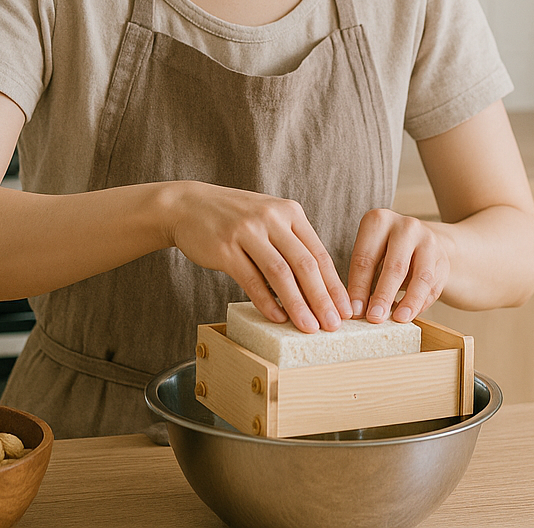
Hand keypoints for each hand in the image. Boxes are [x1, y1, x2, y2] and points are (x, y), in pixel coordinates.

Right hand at [166, 182, 349, 332]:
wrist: (188, 205)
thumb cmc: (234, 219)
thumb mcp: (269, 220)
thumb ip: (292, 245)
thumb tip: (317, 289)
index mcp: (290, 212)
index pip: (319, 253)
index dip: (334, 285)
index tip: (345, 310)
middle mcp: (272, 218)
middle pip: (305, 264)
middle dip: (322, 298)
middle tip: (333, 325)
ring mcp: (247, 231)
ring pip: (280, 273)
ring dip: (297, 304)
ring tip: (308, 327)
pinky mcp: (225, 247)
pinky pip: (250, 279)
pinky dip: (266, 301)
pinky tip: (277, 318)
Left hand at [347, 209, 450, 323]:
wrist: (422, 240)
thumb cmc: (387, 251)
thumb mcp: (370, 254)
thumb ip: (363, 278)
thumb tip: (356, 310)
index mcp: (379, 221)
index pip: (365, 258)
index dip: (359, 287)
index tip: (354, 311)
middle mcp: (406, 226)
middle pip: (395, 266)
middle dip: (383, 295)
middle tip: (374, 318)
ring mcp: (428, 241)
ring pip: (421, 276)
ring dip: (409, 301)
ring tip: (398, 319)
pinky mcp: (443, 258)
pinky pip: (434, 286)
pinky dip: (422, 303)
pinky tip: (411, 314)